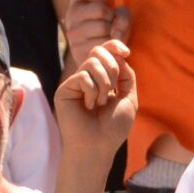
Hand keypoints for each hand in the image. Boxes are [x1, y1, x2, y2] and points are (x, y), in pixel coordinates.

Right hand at [54, 42, 136, 157]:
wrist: (98, 146)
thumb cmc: (113, 128)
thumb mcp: (128, 99)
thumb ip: (127, 76)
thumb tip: (120, 56)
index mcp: (102, 80)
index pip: (105, 52)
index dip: (114, 46)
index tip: (126, 52)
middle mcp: (87, 79)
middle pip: (98, 52)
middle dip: (112, 67)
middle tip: (112, 89)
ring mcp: (75, 84)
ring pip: (91, 62)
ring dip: (104, 83)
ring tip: (101, 103)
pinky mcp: (64, 90)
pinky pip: (82, 76)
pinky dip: (92, 91)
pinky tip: (89, 107)